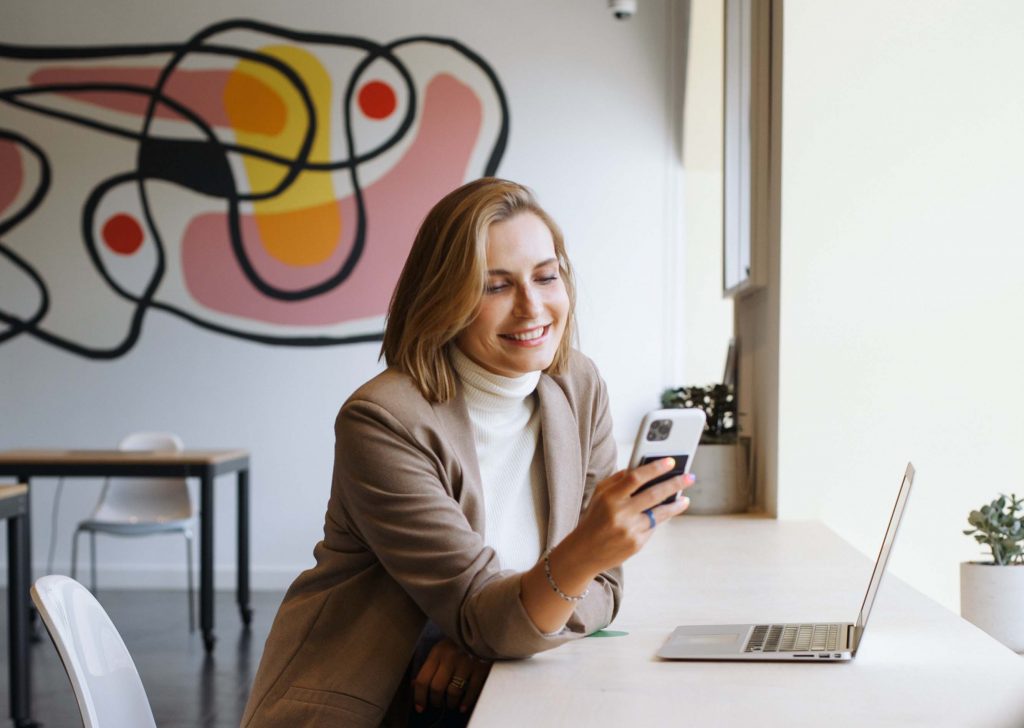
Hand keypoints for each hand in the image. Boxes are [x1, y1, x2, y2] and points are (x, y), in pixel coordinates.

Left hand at [412, 637, 491, 713]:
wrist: (483, 628)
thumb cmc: (458, 641)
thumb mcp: (441, 649)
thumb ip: (429, 666)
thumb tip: (414, 685)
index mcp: (437, 652)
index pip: (423, 679)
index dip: (419, 697)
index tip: (420, 707)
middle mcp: (450, 658)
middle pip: (437, 688)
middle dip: (435, 701)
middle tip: (437, 704)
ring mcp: (466, 663)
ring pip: (453, 692)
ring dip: (450, 703)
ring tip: (451, 704)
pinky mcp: (481, 668)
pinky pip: (472, 691)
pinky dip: (466, 701)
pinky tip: (463, 706)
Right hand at [564, 457, 694, 576]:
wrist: (584, 552)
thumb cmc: (595, 517)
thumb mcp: (600, 494)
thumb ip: (619, 479)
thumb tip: (644, 467)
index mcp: (609, 497)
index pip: (635, 478)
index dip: (655, 468)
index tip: (670, 461)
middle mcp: (620, 513)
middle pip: (653, 494)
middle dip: (675, 483)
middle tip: (690, 477)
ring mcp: (629, 530)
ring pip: (659, 513)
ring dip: (676, 504)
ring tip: (685, 498)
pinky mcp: (636, 544)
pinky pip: (653, 527)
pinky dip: (660, 518)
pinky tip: (667, 512)